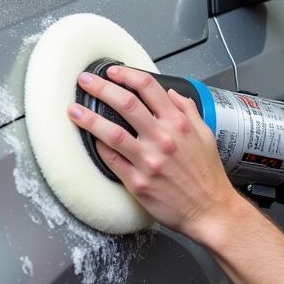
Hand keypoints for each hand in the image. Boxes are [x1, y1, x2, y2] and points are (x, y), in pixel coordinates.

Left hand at [67, 66, 243, 240]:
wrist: (210, 211)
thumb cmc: (207, 176)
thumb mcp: (206, 135)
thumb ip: (188, 111)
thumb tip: (172, 94)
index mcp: (179, 124)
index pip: (149, 87)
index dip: (127, 74)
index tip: (113, 72)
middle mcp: (162, 139)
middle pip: (125, 103)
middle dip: (100, 88)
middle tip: (85, 82)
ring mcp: (148, 161)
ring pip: (112, 132)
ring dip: (89, 119)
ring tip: (73, 110)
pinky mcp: (138, 182)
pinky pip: (112, 161)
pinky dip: (100, 148)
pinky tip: (92, 141)